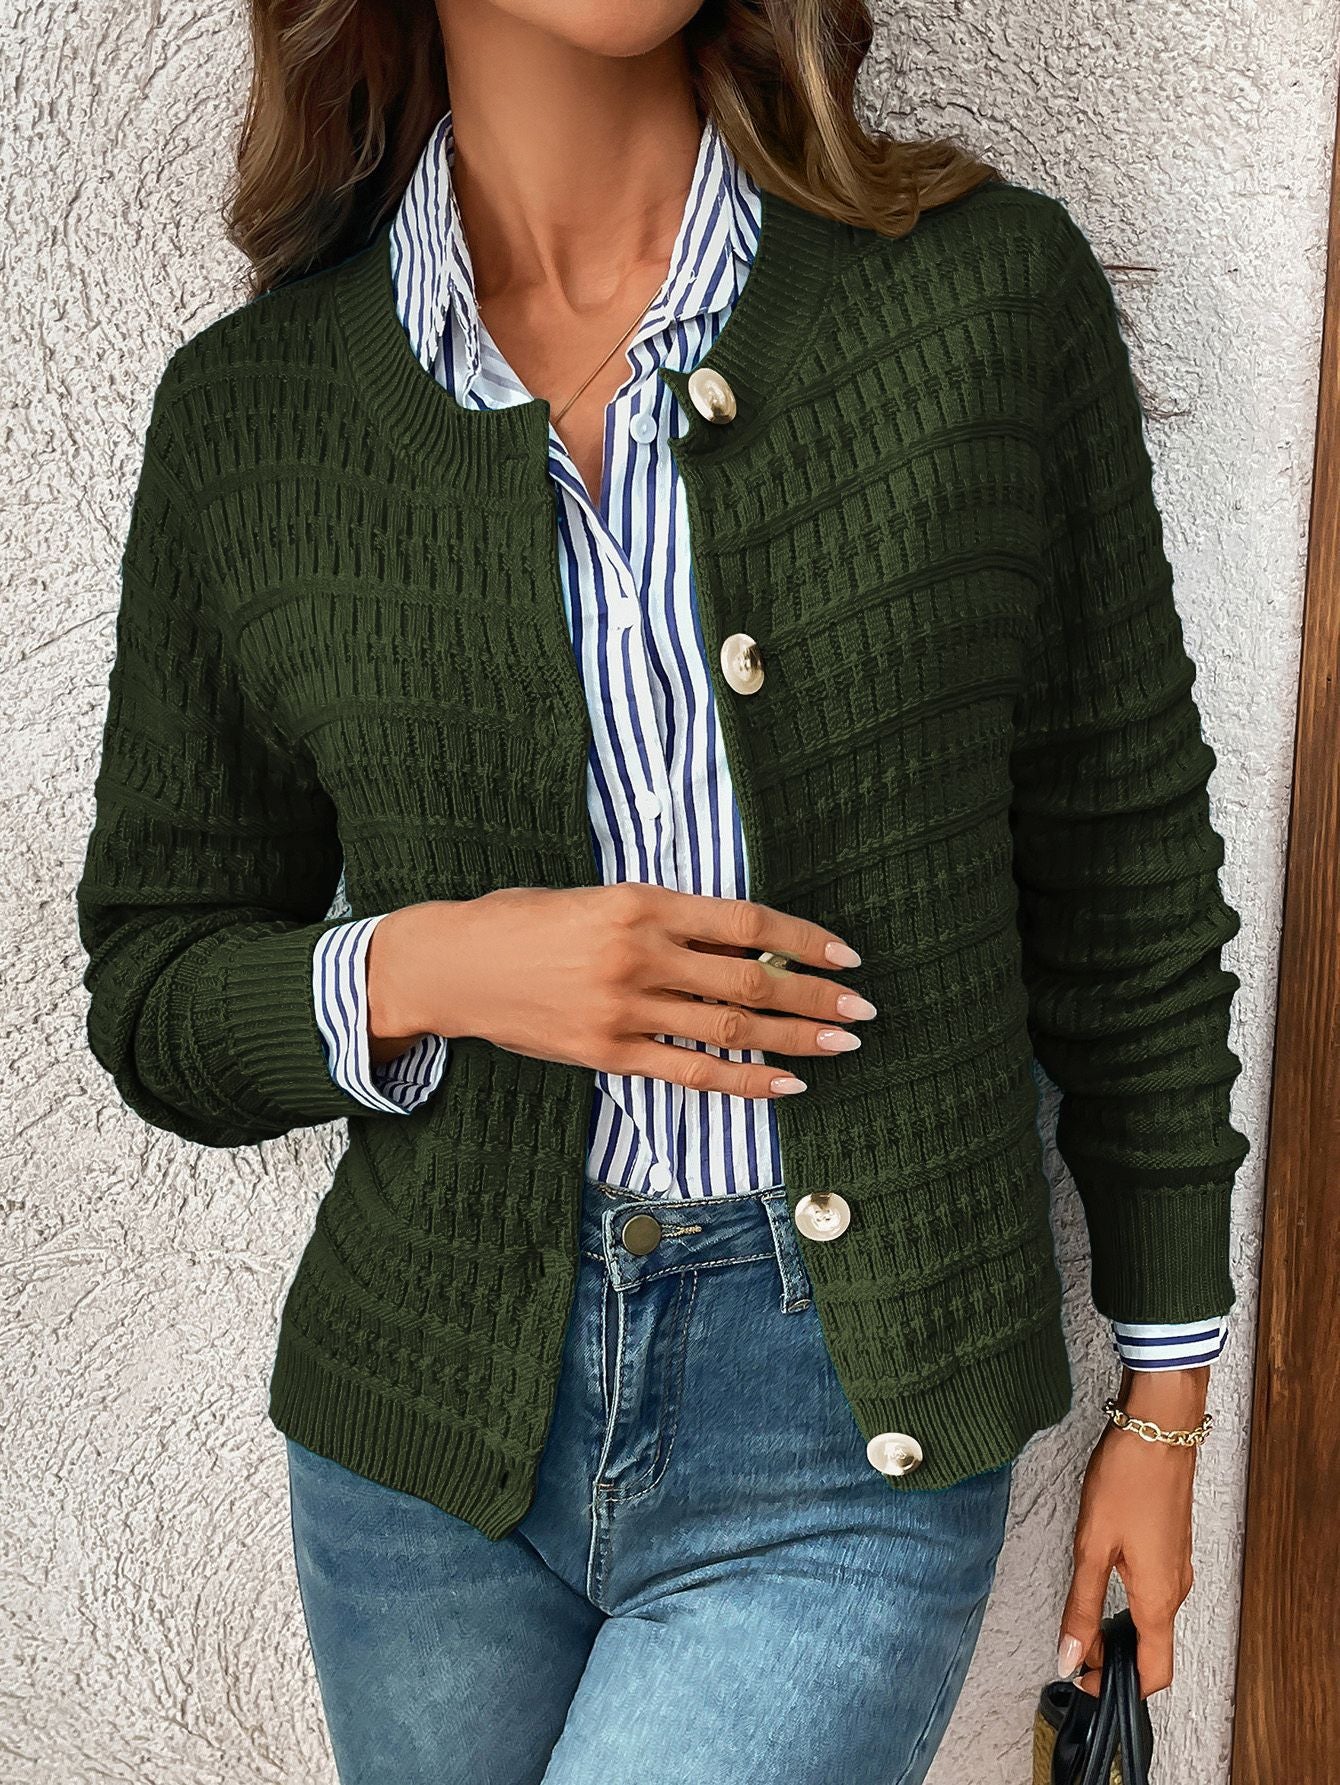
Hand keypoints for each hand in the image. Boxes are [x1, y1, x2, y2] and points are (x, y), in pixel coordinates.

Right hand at [365, 884, 873, 1096]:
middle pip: (750, 979)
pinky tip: (787, 1083)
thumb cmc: (525, 921)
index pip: (745, 923)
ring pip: (730, 1027)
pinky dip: (744, 1080)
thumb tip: (742, 945)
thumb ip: (664, 920)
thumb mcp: (597, 898)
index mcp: (641, 903)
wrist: (454, 965)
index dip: (804, 941)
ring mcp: (624, 1008)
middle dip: (816, 996)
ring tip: (843, 1043)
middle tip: (863, 1008)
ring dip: (795, 1038)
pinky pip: (692, 1072)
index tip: (845, 955)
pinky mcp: (608, 1053)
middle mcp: (639, 954)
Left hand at [1057, 1366, 1207, 1698]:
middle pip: (1153, 1649)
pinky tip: (1102, 1581)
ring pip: (1153, 1620)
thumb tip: (1070, 1655)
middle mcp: (1177, 1588)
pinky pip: (1155, 1593)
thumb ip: (1081, 1605)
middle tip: (1073, 1646)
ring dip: (1120, 1629)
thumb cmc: (1127, 1479)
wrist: (1159, 1428)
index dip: (1119, 1687)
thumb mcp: (1092, 1545)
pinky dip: (1129, 1602)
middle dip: (1114, 1658)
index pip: (1155, 1673)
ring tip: (1081, 1616)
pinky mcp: (1172, 1545)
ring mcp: (1178, 1566)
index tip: (1082, 1678)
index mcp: (1159, 1598)